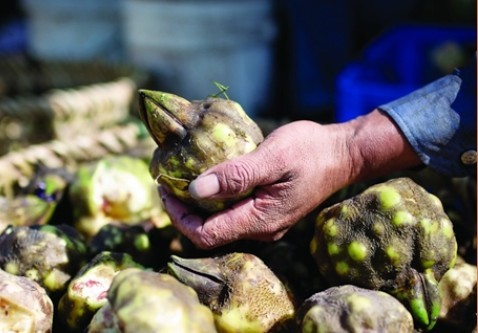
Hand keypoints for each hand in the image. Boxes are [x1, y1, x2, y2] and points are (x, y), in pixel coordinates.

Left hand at [160, 110, 420, 248]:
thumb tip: (196, 190)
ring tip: (182, 180)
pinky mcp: (269, 211)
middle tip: (168, 182)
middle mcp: (261, 229)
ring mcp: (266, 223)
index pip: (206, 234)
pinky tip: (209, 180)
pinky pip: (233, 214)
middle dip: (184, 211)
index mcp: (260, 220)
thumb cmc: (310, 151)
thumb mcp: (273, 158)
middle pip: (210, 232)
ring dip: (198, 206)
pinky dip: (215, 201)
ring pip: (220, 224)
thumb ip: (236, 176)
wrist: (343, 154)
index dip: (179, 216)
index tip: (165, 188)